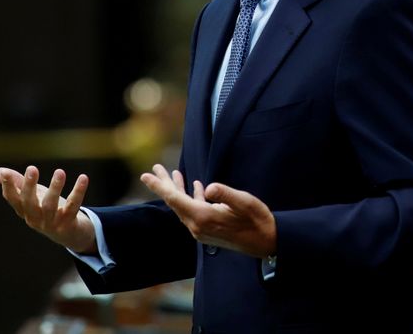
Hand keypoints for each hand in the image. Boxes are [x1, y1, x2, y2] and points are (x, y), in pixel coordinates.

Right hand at [0, 165, 95, 253]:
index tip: (6, 174)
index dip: (8, 187)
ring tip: (60, 172)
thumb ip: (17, 184)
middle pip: (29, 203)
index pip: (13, 199)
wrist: (72, 234)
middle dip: (29, 186)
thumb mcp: (34, 196)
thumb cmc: (49, 211)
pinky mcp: (69, 224)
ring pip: (51, 206)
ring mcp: (52, 223)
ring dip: (55, 188)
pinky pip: (73, 206)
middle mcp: (36, 219)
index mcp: (25, 211)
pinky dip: (78, 192)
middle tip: (32, 168)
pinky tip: (83, 178)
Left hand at [141, 164, 276, 257]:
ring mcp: (201, 229)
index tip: (146, 176)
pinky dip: (191, 197)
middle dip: (164, 185)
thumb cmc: (257, 220)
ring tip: (173, 174)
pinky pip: (193, 211)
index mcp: (204, 217)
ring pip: (183, 206)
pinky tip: (196, 186)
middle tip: (153, 170)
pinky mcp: (208, 229)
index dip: (160, 186)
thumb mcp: (244, 202)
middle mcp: (198, 225)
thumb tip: (208, 187)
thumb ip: (225, 194)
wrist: (266, 242)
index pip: (175, 199)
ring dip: (177, 190)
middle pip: (175, 202)